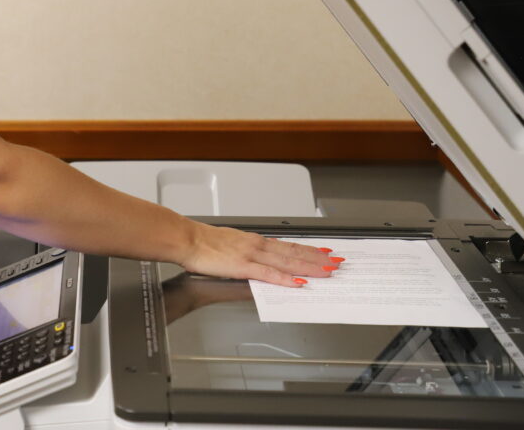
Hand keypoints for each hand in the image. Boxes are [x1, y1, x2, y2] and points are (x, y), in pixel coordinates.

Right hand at [179, 222, 337, 287]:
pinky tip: (298, 283)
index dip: (308, 250)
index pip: (288, 245)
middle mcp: (257, 245)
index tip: (324, 252)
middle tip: (336, 262)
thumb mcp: (229, 244)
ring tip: (327, 270)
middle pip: (293, 252)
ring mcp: (252, 255)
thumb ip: (246, 252)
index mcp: (254, 241)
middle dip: (317, 258)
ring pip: (287, 261)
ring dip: (309, 266)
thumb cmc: (202, 243)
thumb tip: (257, 259)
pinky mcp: (243, 266)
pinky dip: (285, 279)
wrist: (187, 239)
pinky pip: (269, 274)